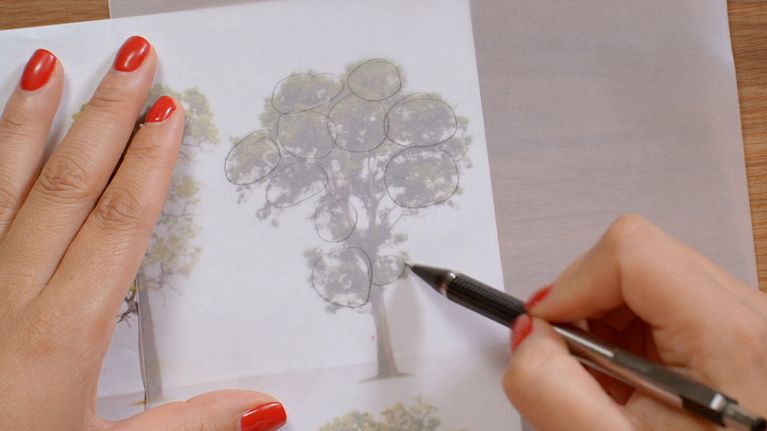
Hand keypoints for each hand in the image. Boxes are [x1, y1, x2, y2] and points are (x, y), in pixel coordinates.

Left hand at [0, 36, 285, 430]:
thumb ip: (189, 422)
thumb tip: (263, 409)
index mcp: (64, 331)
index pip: (120, 224)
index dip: (149, 164)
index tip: (169, 113)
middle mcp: (10, 294)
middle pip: (69, 185)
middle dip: (105, 115)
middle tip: (132, 60)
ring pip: (2, 184)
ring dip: (29, 120)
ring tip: (50, 68)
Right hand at [504, 215, 766, 429]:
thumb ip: (553, 389)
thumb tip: (528, 337)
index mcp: (735, 337)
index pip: (630, 251)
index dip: (571, 284)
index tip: (545, 326)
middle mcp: (749, 316)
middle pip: (634, 260)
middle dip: (584, 309)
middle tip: (575, 365)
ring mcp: (744, 322)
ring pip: (643, 279)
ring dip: (603, 325)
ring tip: (609, 382)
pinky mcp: (733, 333)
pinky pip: (661, 306)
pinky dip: (626, 338)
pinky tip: (631, 381)